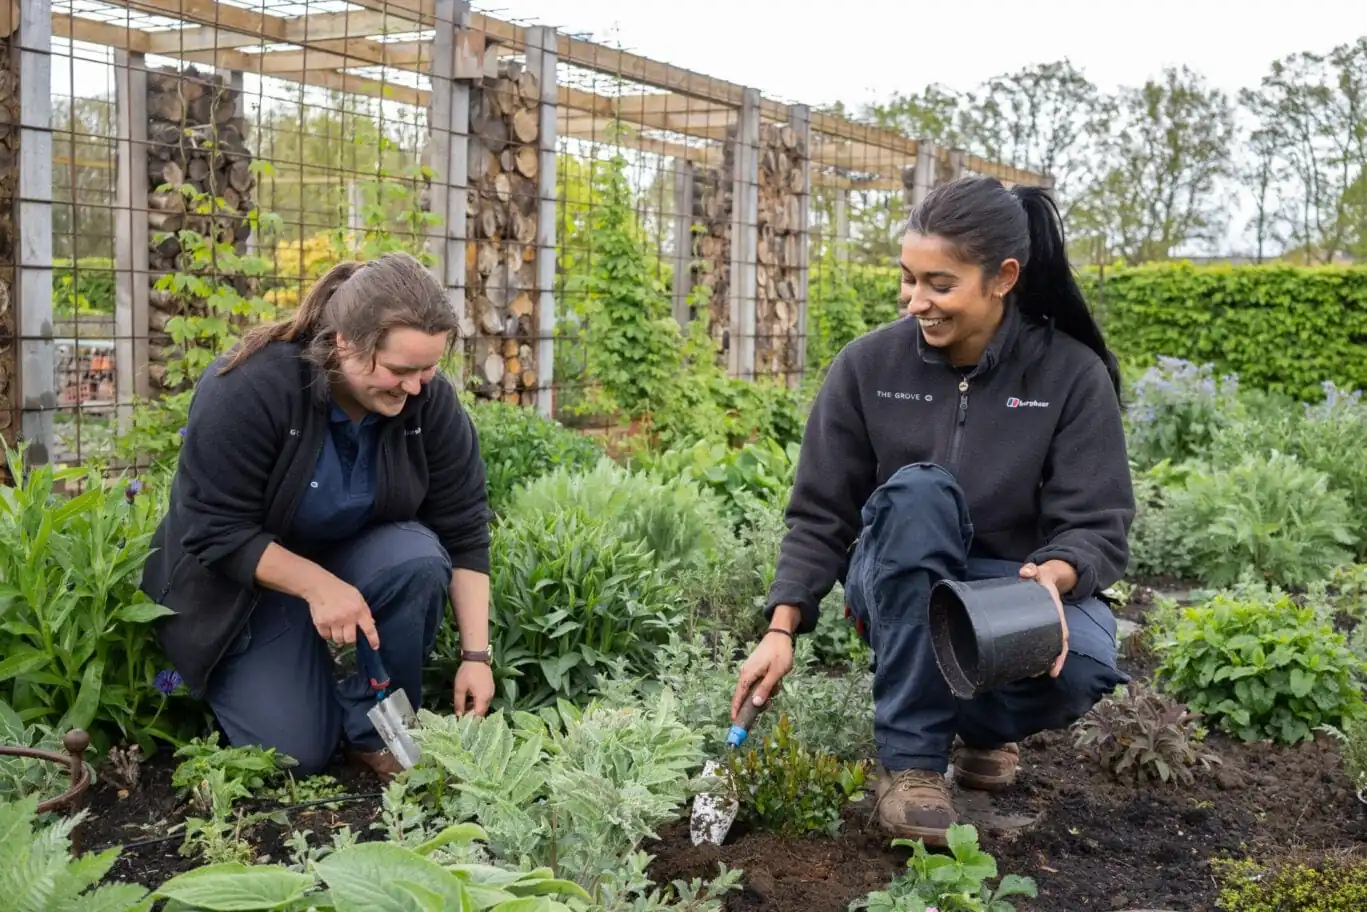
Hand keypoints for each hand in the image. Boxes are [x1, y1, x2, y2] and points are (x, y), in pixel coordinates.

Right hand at [303, 573, 378, 648]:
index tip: (375, 647)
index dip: (373, 639)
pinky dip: (328, 635)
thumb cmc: (341, 591)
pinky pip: (326, 636)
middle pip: (350, 639)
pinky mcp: (321, 623)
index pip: (369, 628)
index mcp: (359, 610)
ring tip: (337, 631)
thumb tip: (372, 624)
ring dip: (339, 639)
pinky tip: (328, 627)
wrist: (320, 586)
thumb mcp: (358, 597)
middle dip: (350, 642)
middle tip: (348, 638)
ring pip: (338, 640)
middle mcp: (347, 617)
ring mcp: (334, 621)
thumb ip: (364, 611)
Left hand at [453, 661, 493, 716]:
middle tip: (461, 718)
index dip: (471, 721)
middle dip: (472, 716)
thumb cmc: (467, 673)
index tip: (462, 724)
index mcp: (483, 698)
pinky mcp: (491, 688)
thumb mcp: (459, 688)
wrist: (477, 657)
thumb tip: (458, 716)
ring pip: (484, 706)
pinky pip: (485, 700)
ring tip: (464, 710)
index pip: (478, 716)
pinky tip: (470, 701)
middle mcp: (489, 697)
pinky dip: (478, 703)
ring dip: (475, 709)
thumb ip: (459, 703)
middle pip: (482, 712)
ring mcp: (491, 692)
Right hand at [731, 610, 798, 720]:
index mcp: (748, 675)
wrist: (780, 635)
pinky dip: (765, 685)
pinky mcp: (755, 668)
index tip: (735, 720)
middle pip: (746, 694)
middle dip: (757, 701)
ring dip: (765, 691)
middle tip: (770, 702)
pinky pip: (758, 682)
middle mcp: (745, 673)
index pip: (739, 696)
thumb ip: (765, 689)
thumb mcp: (776, 673)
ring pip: (754, 688)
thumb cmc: (779, 654)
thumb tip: (755, 704)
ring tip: (777, 684)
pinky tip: (775, 680)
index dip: (736, 709)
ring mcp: (750, 670)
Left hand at [1019, 561, 1070, 677]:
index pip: (1062, 632)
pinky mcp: (1042, 626)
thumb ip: (1032, 570)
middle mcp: (1055, 621)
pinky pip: (1045, 642)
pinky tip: (1034, 666)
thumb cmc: (1040, 577)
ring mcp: (1049, 625)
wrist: (1045, 576)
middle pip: (1060, 644)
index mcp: (1056, 611)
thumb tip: (1025, 572)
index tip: (1058, 660)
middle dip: (1057, 660)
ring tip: (1039, 674)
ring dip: (1050, 661)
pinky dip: (1043, 655)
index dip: (1061, 647)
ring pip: (1053, 646)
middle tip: (1050, 673)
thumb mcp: (1038, 572)